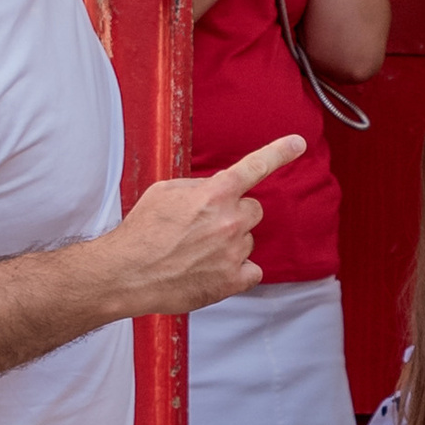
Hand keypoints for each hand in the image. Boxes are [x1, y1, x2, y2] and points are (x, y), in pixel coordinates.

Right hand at [100, 139, 304, 317]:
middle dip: (235, 214)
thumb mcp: (164, 192)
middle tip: (207, 225)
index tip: (297, 144)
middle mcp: (229, 221)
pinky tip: (211, 270)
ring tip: (197, 251)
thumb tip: (213, 190)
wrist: (126, 273)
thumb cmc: (141, 233)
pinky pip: (252, 271)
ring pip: (248, 240)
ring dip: (231, 243)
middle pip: (253, 210)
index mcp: (214, 194)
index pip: (255, 166)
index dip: (279, 152)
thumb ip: (197, 187)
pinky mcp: (232, 280)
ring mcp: (233, 252)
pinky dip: (237, 272)